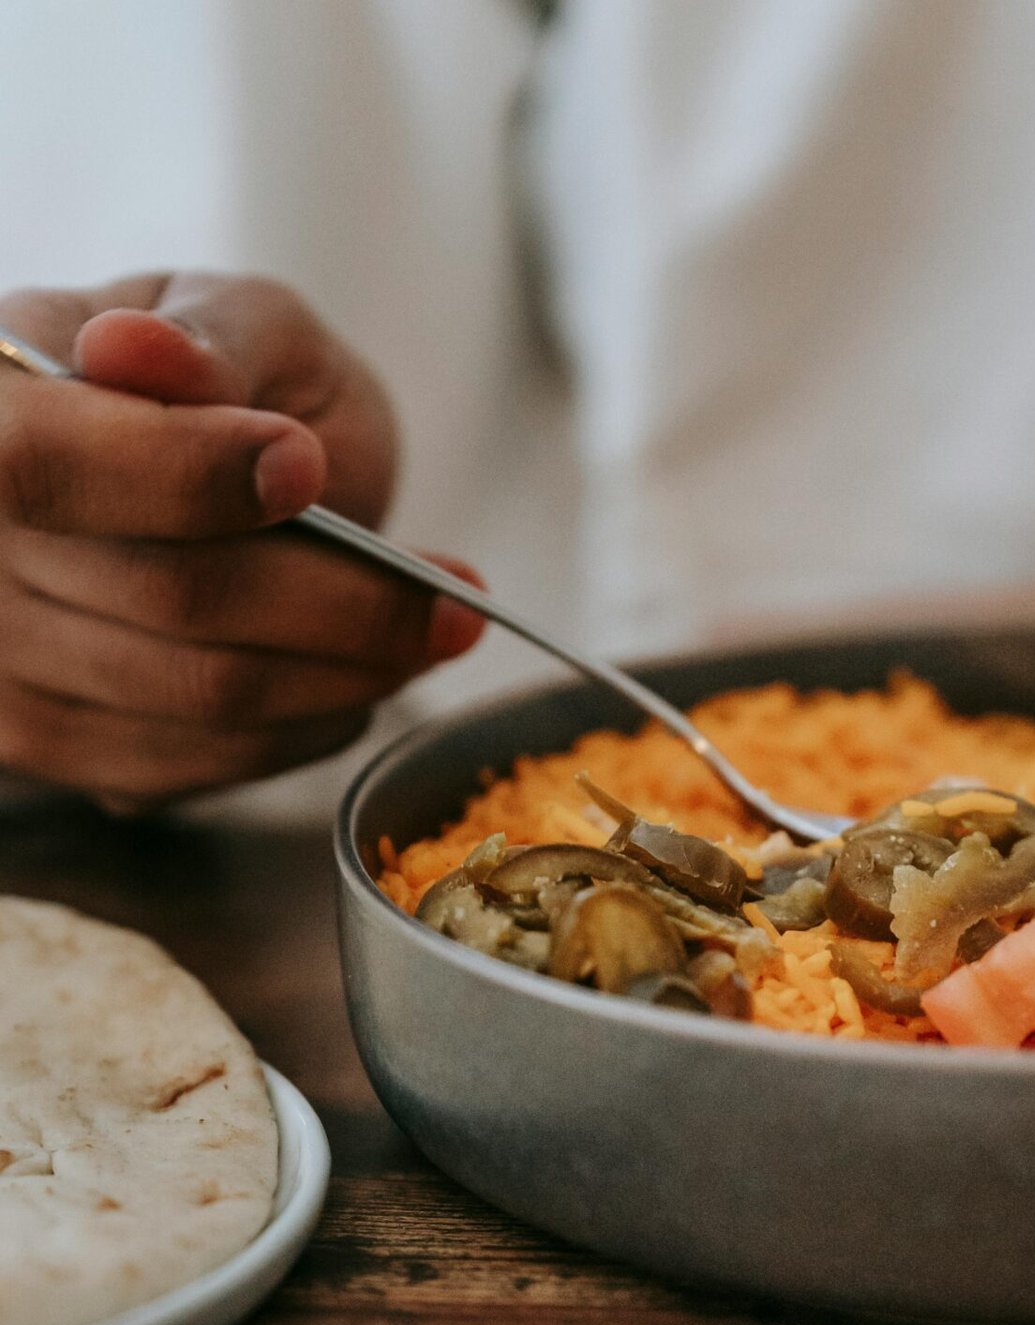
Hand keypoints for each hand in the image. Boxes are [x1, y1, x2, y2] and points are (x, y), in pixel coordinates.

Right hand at [0, 272, 483, 808]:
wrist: (197, 477)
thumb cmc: (225, 385)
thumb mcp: (236, 320)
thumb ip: (209, 335)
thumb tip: (142, 353)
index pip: (46, 464)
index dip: (184, 476)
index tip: (303, 464)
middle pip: (165, 599)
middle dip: (338, 601)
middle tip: (458, 594)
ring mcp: (0, 661)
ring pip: (201, 696)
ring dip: (346, 675)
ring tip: (433, 634)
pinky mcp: (52, 749)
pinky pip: (201, 763)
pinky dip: (305, 726)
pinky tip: (356, 680)